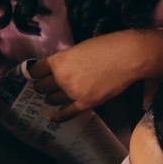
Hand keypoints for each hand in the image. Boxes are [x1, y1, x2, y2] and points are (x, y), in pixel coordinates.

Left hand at [28, 31, 160, 122]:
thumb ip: (64, 60)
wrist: (129, 57)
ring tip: (55, 94)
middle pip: (41, 87)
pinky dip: (57, 116)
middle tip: (46, 84)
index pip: (35, 71)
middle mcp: (62, 78)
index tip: (33, 75)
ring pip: (52, 99)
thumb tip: (55, 68)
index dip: (33, 73)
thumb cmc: (106, 47)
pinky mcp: (86, 103)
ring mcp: (73, 92)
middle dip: (42, 85)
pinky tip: (52, 116)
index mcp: (59, 61)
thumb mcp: (78, 48)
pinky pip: (66, 113)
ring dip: (52, 97)